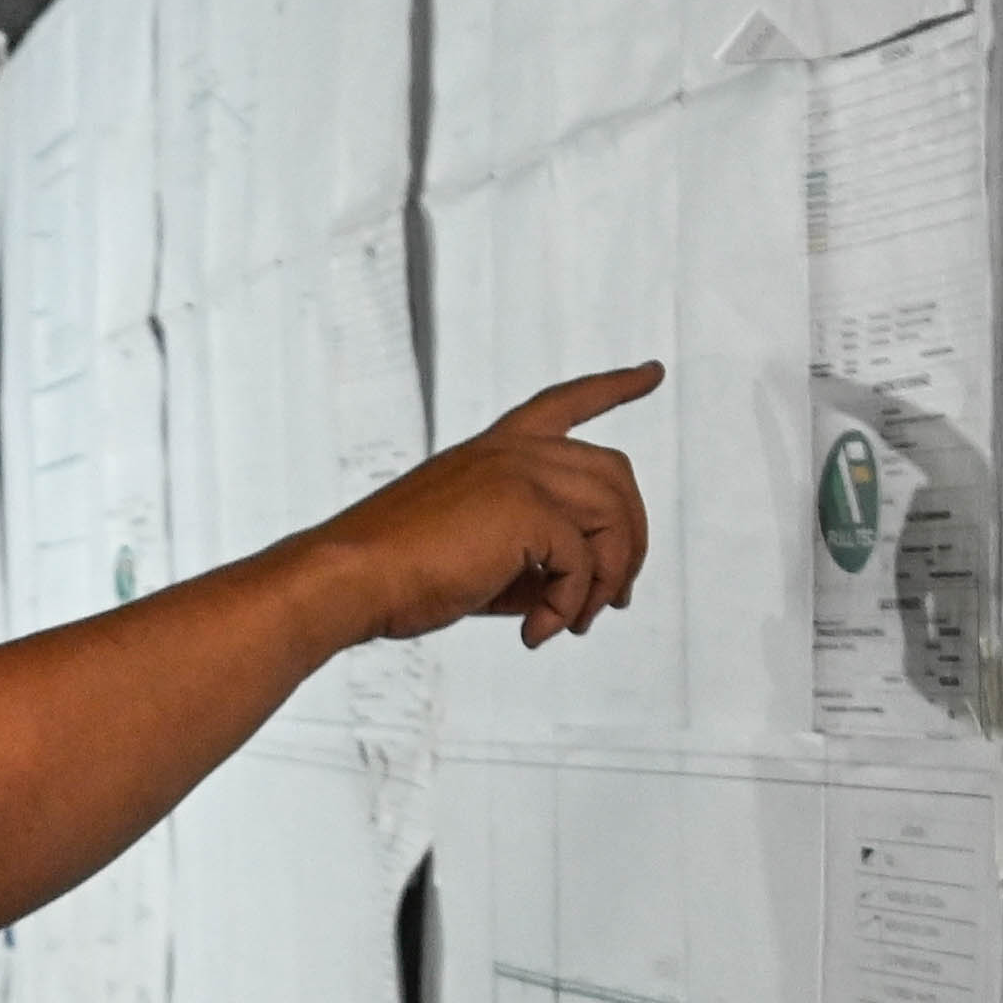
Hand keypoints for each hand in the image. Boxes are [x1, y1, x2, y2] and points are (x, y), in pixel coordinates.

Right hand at [303, 364, 658, 645]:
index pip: (566, 402)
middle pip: (613, 475)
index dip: (615, 387)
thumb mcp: (476, 557)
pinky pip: (583, 562)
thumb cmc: (397, 574)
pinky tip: (536, 631)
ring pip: (612, 516)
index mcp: (493, 450)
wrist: (350, 578)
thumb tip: (578, 595)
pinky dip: (570, 605)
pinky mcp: (525, 508)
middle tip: (614, 599)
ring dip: (606, 579)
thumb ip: (529, 560)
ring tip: (572, 621)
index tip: (652, 372)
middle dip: (630, 539)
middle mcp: (512, 450)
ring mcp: (520, 473)